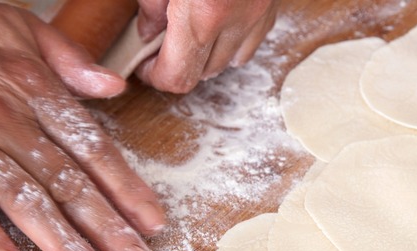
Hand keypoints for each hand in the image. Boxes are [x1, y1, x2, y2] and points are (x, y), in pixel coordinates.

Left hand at [136, 0, 279, 92]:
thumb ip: (151, 4)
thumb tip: (148, 33)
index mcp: (203, 14)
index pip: (176, 77)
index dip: (154, 76)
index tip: (144, 64)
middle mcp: (236, 21)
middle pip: (202, 73)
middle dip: (179, 63)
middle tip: (161, 41)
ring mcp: (258, 14)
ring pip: (231, 61)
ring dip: (208, 55)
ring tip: (192, 27)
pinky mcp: (272, 5)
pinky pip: (252, 39)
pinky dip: (234, 39)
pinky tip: (220, 17)